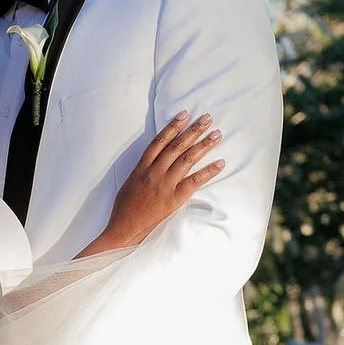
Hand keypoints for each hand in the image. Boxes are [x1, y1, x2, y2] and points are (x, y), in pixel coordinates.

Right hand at [96, 113, 222, 252]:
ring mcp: (164, 185)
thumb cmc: (124, 209)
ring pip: (187, 159)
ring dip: (204, 145)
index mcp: (141, 168)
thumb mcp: (130, 184)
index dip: (172, 127)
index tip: (184, 115)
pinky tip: (220, 163)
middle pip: (177, 146)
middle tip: (207, 119)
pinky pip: (194, 181)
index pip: (159, 142)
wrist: (123, 229)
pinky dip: (208, 171)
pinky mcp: (174, 199)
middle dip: (193, 130)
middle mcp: (154, 172)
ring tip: (217, 134)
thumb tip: (154, 162)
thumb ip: (143, 171)